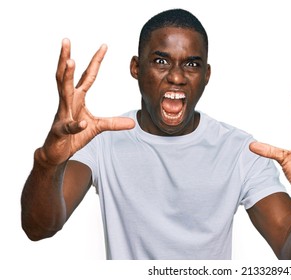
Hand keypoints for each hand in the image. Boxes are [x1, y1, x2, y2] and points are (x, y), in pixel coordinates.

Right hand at [37, 38, 134, 165]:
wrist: (56, 152)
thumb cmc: (74, 136)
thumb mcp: (97, 127)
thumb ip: (114, 123)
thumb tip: (133, 123)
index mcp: (77, 98)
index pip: (88, 76)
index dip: (95, 61)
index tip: (104, 45)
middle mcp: (67, 102)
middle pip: (65, 76)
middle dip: (66, 58)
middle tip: (67, 40)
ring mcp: (62, 115)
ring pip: (63, 92)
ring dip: (66, 76)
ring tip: (70, 61)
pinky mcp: (60, 130)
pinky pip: (68, 126)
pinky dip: (76, 125)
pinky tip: (83, 124)